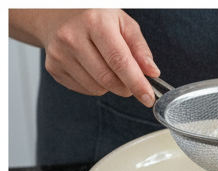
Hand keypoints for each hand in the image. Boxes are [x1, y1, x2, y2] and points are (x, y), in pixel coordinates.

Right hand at [10, 8, 159, 106]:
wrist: (55, 14)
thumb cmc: (95, 19)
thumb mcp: (122, 23)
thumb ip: (140, 48)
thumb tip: (152, 72)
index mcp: (94, 22)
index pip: (119, 61)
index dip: (136, 83)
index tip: (148, 97)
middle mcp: (72, 37)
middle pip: (108, 80)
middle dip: (126, 87)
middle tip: (130, 80)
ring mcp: (59, 53)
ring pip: (97, 88)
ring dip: (110, 86)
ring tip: (106, 66)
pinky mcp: (53, 67)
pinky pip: (85, 90)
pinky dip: (95, 85)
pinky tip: (91, 67)